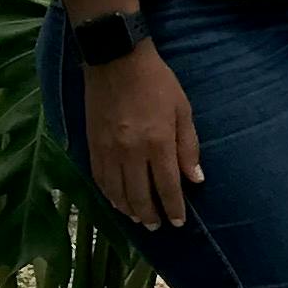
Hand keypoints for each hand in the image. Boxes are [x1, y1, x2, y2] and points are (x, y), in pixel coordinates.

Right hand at [82, 41, 202, 230]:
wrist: (116, 61)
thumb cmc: (157, 83)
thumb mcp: (182, 110)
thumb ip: (188, 147)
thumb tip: (196, 179)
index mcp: (158, 143)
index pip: (167, 187)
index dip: (173, 208)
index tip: (177, 222)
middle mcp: (132, 153)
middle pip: (140, 196)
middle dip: (151, 215)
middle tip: (157, 226)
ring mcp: (109, 151)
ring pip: (117, 192)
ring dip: (129, 210)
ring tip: (139, 219)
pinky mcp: (92, 146)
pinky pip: (100, 180)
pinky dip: (109, 195)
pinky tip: (117, 201)